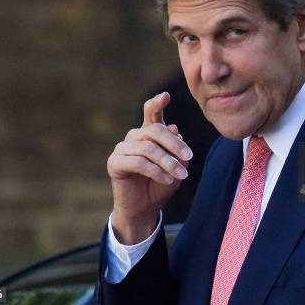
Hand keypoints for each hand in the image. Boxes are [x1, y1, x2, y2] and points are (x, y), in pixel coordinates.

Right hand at [107, 92, 192, 243]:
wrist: (145, 209)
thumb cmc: (161, 184)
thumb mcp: (176, 165)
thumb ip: (176, 147)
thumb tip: (173, 127)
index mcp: (148, 133)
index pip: (151, 113)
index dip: (157, 103)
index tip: (166, 96)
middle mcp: (134, 137)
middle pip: (154, 130)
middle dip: (174, 143)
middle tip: (190, 157)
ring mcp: (122, 149)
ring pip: (148, 148)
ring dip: (168, 162)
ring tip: (182, 174)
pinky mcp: (114, 163)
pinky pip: (138, 162)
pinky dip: (156, 171)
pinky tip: (167, 179)